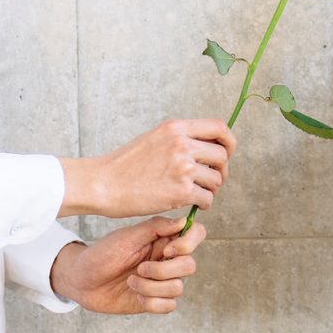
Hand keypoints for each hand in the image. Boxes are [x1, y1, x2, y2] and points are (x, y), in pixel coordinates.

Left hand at [50, 217, 206, 314]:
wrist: (81, 280)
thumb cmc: (102, 254)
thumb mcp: (126, 237)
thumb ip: (155, 227)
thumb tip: (182, 221)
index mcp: (162, 239)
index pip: (195, 235)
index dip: (189, 243)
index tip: (166, 248)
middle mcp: (166, 259)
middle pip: (189, 266)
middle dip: (164, 270)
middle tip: (140, 268)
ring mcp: (161, 281)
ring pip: (178, 288)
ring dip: (151, 287)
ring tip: (131, 281)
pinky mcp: (154, 301)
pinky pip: (169, 306)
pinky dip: (152, 302)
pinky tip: (135, 296)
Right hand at [60, 120, 235, 219]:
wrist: (103, 183)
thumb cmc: (124, 165)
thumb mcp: (154, 138)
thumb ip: (179, 139)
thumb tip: (205, 148)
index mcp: (176, 128)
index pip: (219, 128)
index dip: (229, 142)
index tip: (226, 153)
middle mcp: (182, 144)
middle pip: (222, 156)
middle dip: (221, 170)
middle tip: (209, 180)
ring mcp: (183, 168)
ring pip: (217, 180)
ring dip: (210, 189)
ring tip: (196, 193)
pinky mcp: (181, 192)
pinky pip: (207, 199)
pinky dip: (203, 204)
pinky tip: (190, 203)